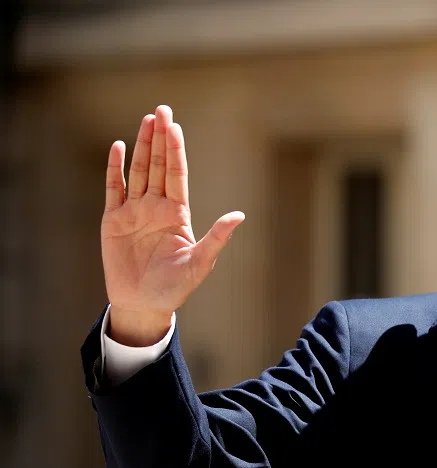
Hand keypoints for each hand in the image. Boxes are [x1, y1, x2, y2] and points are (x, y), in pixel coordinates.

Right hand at [102, 105, 243, 345]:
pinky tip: (118, 148)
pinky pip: (114, 189)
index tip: (175, 126)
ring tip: (145, 121)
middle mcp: (156, 207)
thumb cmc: (175, 286)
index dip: (176, 150)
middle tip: (161, 110)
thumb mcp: (199, 262)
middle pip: (159, 166)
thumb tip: (239, 215)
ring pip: (138, 171)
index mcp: (177, 214)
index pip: (177, 174)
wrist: (144, 304)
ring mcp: (134, 212)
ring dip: (142, 146)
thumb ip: (217, 238)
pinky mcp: (113, 221)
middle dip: (160, 138)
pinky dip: (115, 169)